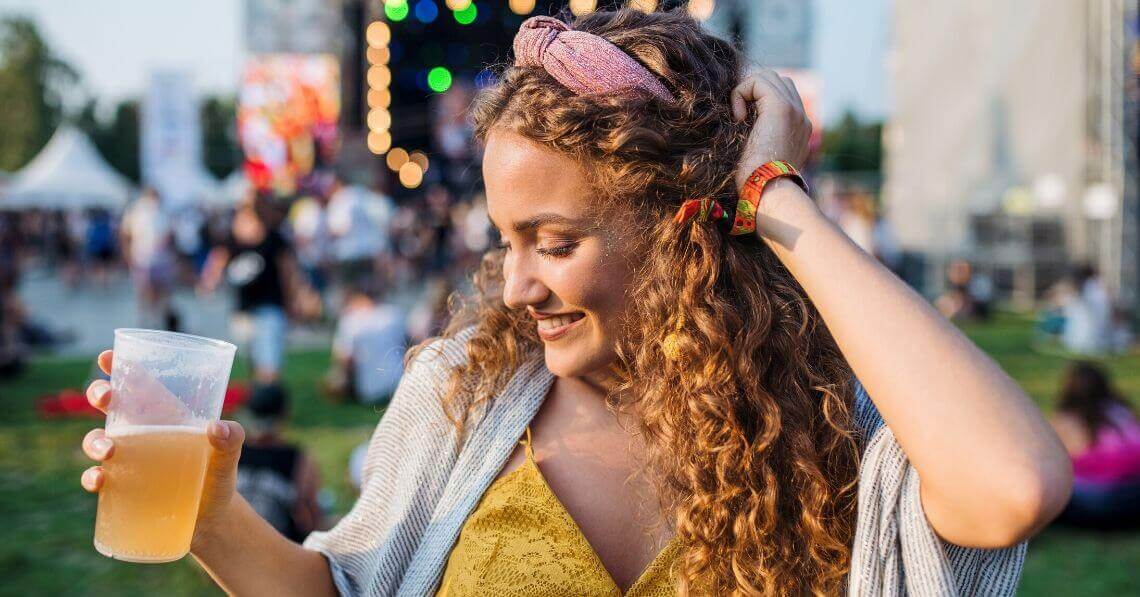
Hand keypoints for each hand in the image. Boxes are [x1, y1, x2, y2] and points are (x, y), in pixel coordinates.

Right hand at [80, 349, 245, 550]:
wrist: (212, 520)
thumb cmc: (218, 478)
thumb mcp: (229, 455)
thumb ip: (231, 439)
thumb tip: (215, 428)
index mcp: (165, 416)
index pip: (140, 383)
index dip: (120, 366)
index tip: (108, 356)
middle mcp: (142, 433)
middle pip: (110, 405)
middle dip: (99, 394)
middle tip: (106, 397)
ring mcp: (128, 460)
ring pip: (97, 440)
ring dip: (94, 441)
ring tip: (108, 451)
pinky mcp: (121, 488)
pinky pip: (97, 478)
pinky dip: (91, 477)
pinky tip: (99, 480)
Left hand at [731, 68, 811, 190]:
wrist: (769, 191)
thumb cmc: (758, 183)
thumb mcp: (763, 159)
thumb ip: (762, 140)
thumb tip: (741, 127)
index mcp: (800, 129)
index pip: (782, 94)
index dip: (758, 98)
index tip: (742, 119)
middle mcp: (801, 117)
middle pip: (776, 80)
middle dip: (753, 90)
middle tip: (738, 115)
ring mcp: (794, 109)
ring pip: (767, 77)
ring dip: (747, 91)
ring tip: (739, 117)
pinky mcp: (781, 107)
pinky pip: (757, 82)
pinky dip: (741, 93)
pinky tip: (738, 118)